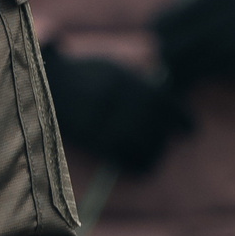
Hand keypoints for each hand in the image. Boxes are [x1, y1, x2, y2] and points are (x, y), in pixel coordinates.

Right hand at [39, 43, 193, 174]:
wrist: (44, 86)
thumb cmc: (81, 78)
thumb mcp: (111, 71)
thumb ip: (139, 86)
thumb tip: (169, 104)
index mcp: (125, 78)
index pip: (165, 102)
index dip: (183, 119)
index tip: (190, 130)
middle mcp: (117, 97)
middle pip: (157, 125)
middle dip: (165, 136)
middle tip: (166, 141)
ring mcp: (104, 118)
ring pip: (144, 144)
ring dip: (153, 152)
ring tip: (151, 153)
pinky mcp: (93, 138)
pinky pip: (125, 158)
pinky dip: (136, 164)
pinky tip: (137, 163)